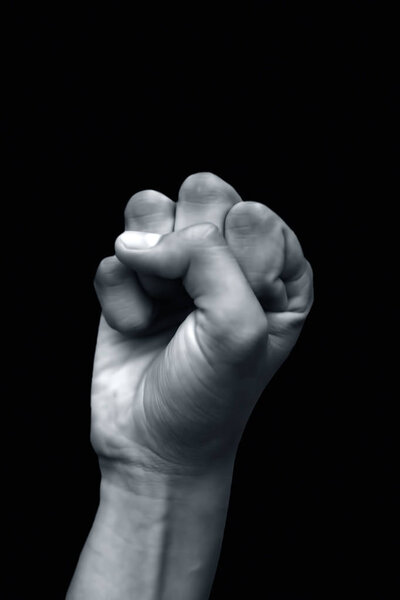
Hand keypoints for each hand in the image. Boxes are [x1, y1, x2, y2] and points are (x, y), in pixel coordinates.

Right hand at [91, 173, 312, 479]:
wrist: (154, 446)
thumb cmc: (211, 395)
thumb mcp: (236, 328)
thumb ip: (206, 258)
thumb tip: (137, 237)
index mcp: (278, 268)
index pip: (253, 213)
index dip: (237, 263)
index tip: (233, 309)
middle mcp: (230, 258)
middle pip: (203, 193)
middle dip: (189, 249)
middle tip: (192, 300)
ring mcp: (178, 265)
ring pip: (150, 208)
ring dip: (151, 267)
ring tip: (163, 309)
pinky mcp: (132, 279)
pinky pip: (114, 255)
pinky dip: (119, 297)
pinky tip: (136, 327)